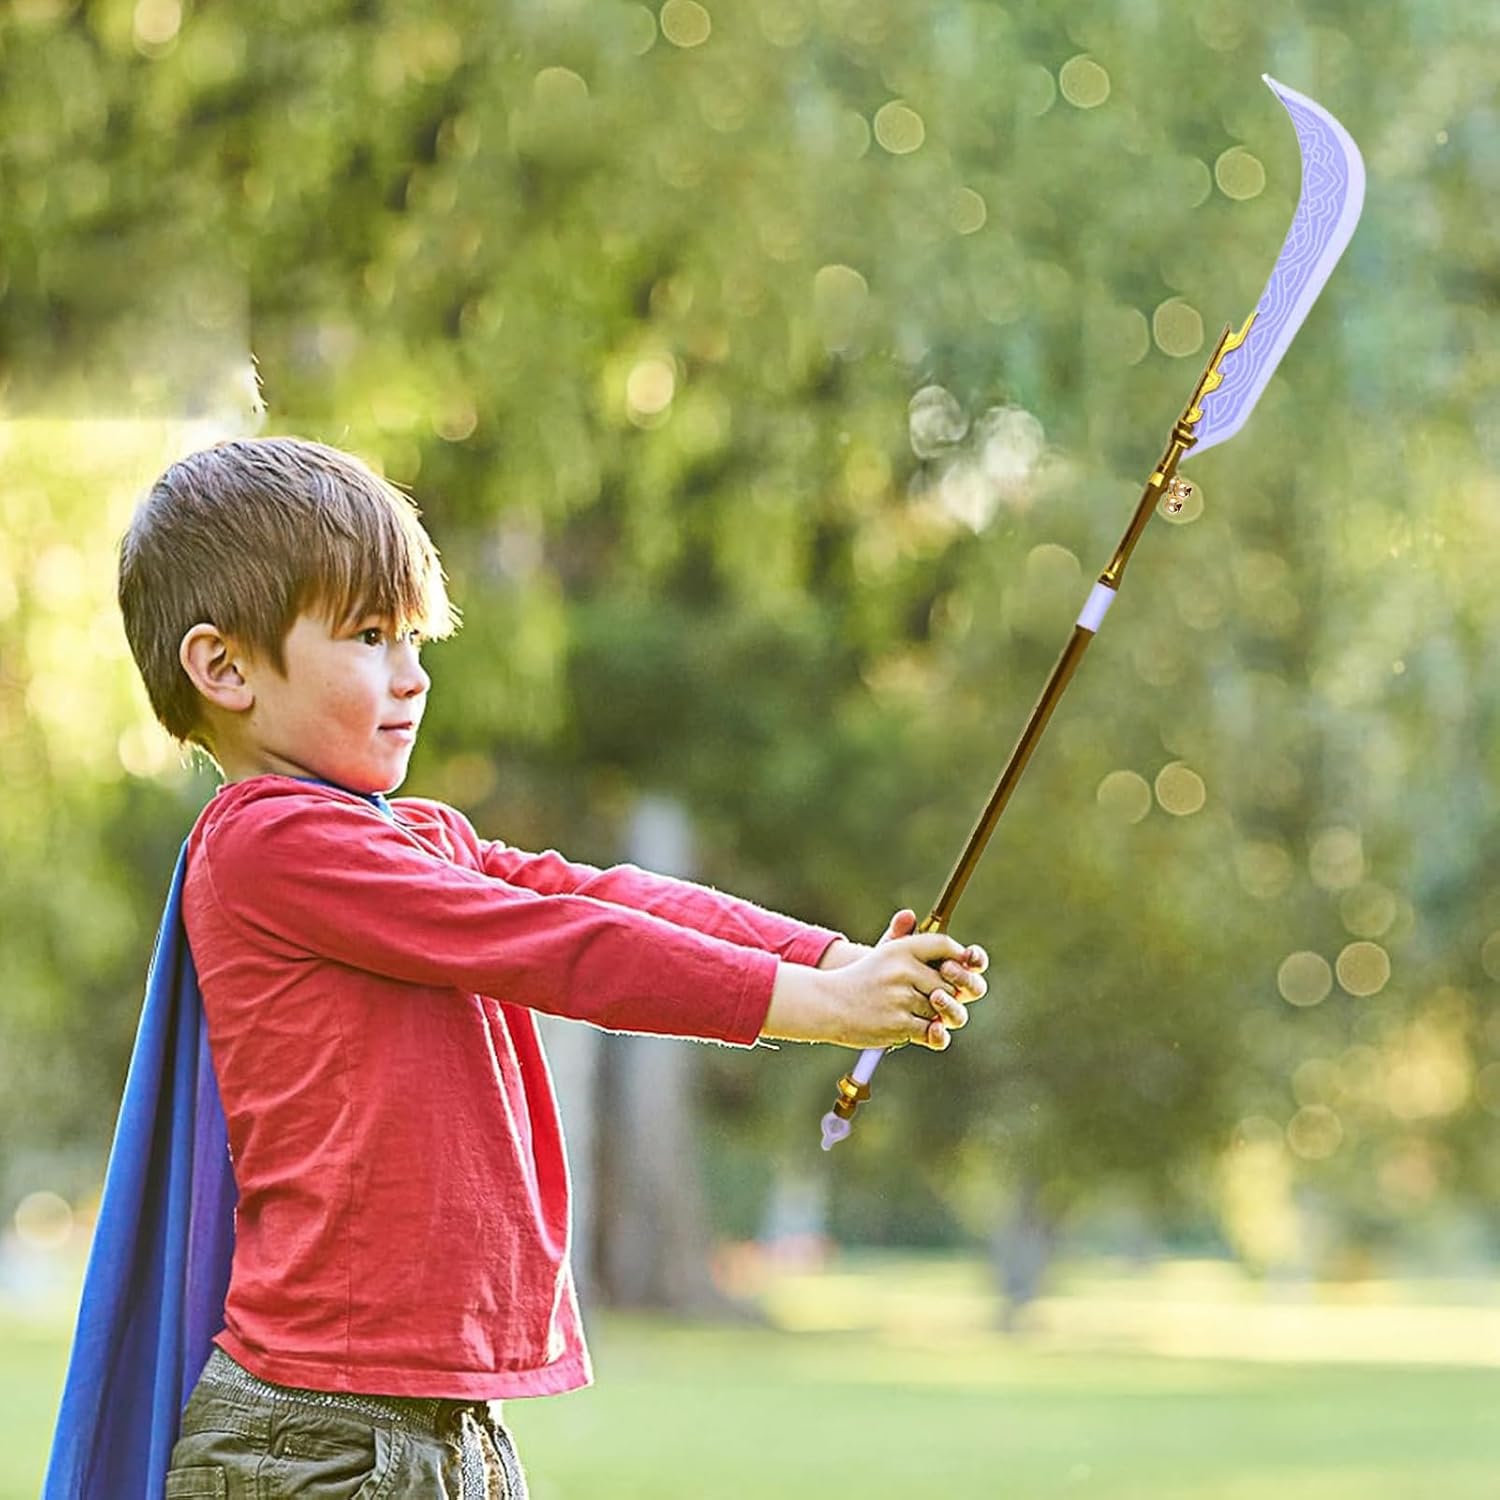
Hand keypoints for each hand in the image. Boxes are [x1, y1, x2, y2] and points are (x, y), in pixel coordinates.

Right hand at [765, 910, 987, 1049]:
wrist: (827, 1004)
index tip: (955, 969)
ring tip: (922, 1015)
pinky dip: (929, 1034)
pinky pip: (931, 1031)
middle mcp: (902, 970)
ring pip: (941, 1009)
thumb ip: (913, 946)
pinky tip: (919, 1030)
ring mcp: (901, 997)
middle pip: (949, 982)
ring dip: (935, 1016)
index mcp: (901, 949)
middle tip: (936, 999)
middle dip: (947, 994)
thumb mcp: (884, 955)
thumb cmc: (861, 980)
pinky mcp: (899, 1023)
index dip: (957, 958)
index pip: (943, 945)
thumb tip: (940, 938)